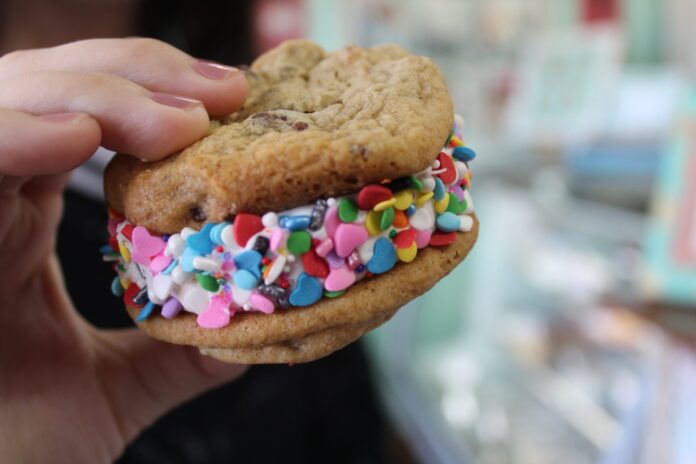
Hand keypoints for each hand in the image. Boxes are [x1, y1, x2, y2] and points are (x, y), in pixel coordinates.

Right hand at [0, 38, 248, 462]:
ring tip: (178, 122)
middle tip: (222, 93)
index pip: (85, 120)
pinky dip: (13, 133)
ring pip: (9, 99)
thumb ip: (173, 358)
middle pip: (53, 87)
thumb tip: (252, 333)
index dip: (155, 96)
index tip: (233, 102)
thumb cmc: (9, 449)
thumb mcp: (109, 394)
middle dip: (141, 76)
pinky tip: (76, 138)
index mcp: (19, 220)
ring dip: (97, 94)